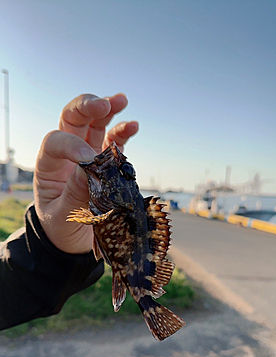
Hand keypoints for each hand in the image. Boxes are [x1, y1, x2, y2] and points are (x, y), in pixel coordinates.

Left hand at [34, 93, 138, 253]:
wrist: (71, 241)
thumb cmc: (61, 229)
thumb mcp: (62, 216)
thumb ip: (74, 193)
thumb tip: (90, 166)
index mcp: (49, 166)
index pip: (55, 142)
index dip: (71, 145)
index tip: (90, 159)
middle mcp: (67, 155)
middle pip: (72, 119)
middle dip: (86, 107)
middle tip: (103, 106)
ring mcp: (88, 156)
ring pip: (94, 124)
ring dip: (107, 110)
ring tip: (120, 101)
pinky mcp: (106, 164)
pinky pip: (114, 143)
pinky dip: (123, 132)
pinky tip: (132, 125)